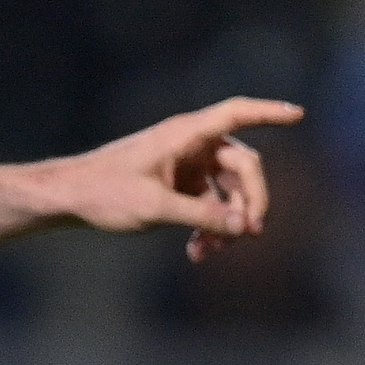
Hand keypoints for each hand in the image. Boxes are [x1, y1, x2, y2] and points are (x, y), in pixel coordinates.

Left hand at [39, 97, 302, 261]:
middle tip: (248, 233)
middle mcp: (189, 145)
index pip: (235, 113)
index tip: (298, 114)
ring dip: (228, 221)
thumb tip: (243, 226)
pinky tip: (198, 252)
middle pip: (244, 166)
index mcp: (183, 134)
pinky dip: (209, 226)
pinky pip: (210, 204)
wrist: (65, 199)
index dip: (268, 112)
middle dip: (250, 201)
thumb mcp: (154, 207)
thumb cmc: (102, 193)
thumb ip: (202, 215)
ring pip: (229, 191)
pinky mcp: (178, 185)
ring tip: (210, 251)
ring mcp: (185, 165)